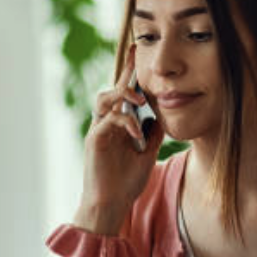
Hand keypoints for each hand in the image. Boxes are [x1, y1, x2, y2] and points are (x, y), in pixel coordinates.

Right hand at [74, 47, 165, 234]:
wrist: (110, 205)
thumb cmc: (126, 183)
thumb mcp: (147, 154)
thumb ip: (152, 133)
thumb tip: (162, 114)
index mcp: (118, 125)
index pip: (125, 94)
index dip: (131, 73)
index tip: (140, 51)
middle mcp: (106, 124)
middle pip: (113, 89)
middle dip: (126, 72)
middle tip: (137, 52)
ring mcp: (98, 130)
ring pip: (105, 99)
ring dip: (123, 94)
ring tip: (140, 99)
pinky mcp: (94, 140)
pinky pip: (109, 121)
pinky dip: (125, 123)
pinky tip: (137, 132)